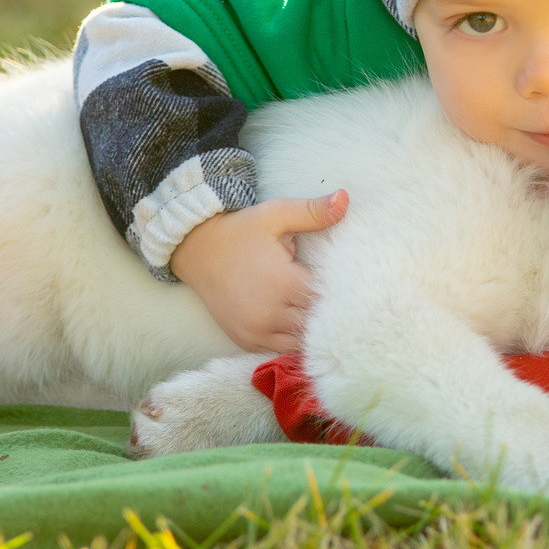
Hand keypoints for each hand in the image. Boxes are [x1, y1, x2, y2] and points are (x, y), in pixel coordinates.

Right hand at [168, 191, 347, 353]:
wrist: (197, 251)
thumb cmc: (242, 231)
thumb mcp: (276, 214)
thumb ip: (313, 211)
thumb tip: (345, 198)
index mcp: (283, 282)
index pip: (328, 299)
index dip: (342, 293)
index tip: (351, 284)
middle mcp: (270, 313)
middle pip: (317, 324)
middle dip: (329, 313)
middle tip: (339, 300)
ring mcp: (256, 331)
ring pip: (300, 342)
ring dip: (311, 329)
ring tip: (319, 311)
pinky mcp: (246, 340)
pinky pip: (280, 349)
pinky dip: (291, 339)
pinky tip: (298, 323)